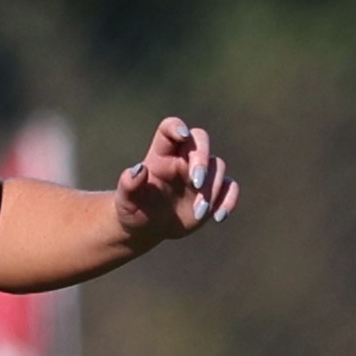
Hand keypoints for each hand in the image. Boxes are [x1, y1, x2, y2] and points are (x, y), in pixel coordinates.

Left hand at [116, 118, 238, 247]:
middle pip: (200, 140)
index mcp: (161, 155)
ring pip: (218, 166)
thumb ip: (128, 185)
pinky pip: (230, 187)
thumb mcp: (125, 202)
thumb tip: (138, 170)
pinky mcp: (213, 191)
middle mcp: (183, 159)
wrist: (145, 227)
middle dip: (202, 158)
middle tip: (196, 183)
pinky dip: (229, 199)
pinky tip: (218, 217)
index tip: (182, 135)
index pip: (170, 129)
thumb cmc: (133, 210)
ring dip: (212, 188)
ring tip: (198, 213)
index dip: (176, 127)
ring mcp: (201, 174)